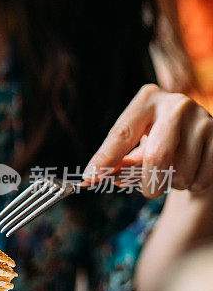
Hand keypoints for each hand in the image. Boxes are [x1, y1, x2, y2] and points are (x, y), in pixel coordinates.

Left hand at [84, 84, 212, 197]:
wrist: (202, 138)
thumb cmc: (159, 141)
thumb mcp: (136, 143)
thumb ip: (116, 159)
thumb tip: (92, 178)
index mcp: (148, 99)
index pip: (121, 134)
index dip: (105, 159)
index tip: (90, 179)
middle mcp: (177, 104)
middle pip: (156, 157)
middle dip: (147, 183)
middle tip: (147, 191)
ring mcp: (204, 120)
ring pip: (180, 172)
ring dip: (172, 184)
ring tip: (173, 171)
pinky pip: (201, 179)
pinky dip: (192, 186)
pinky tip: (192, 171)